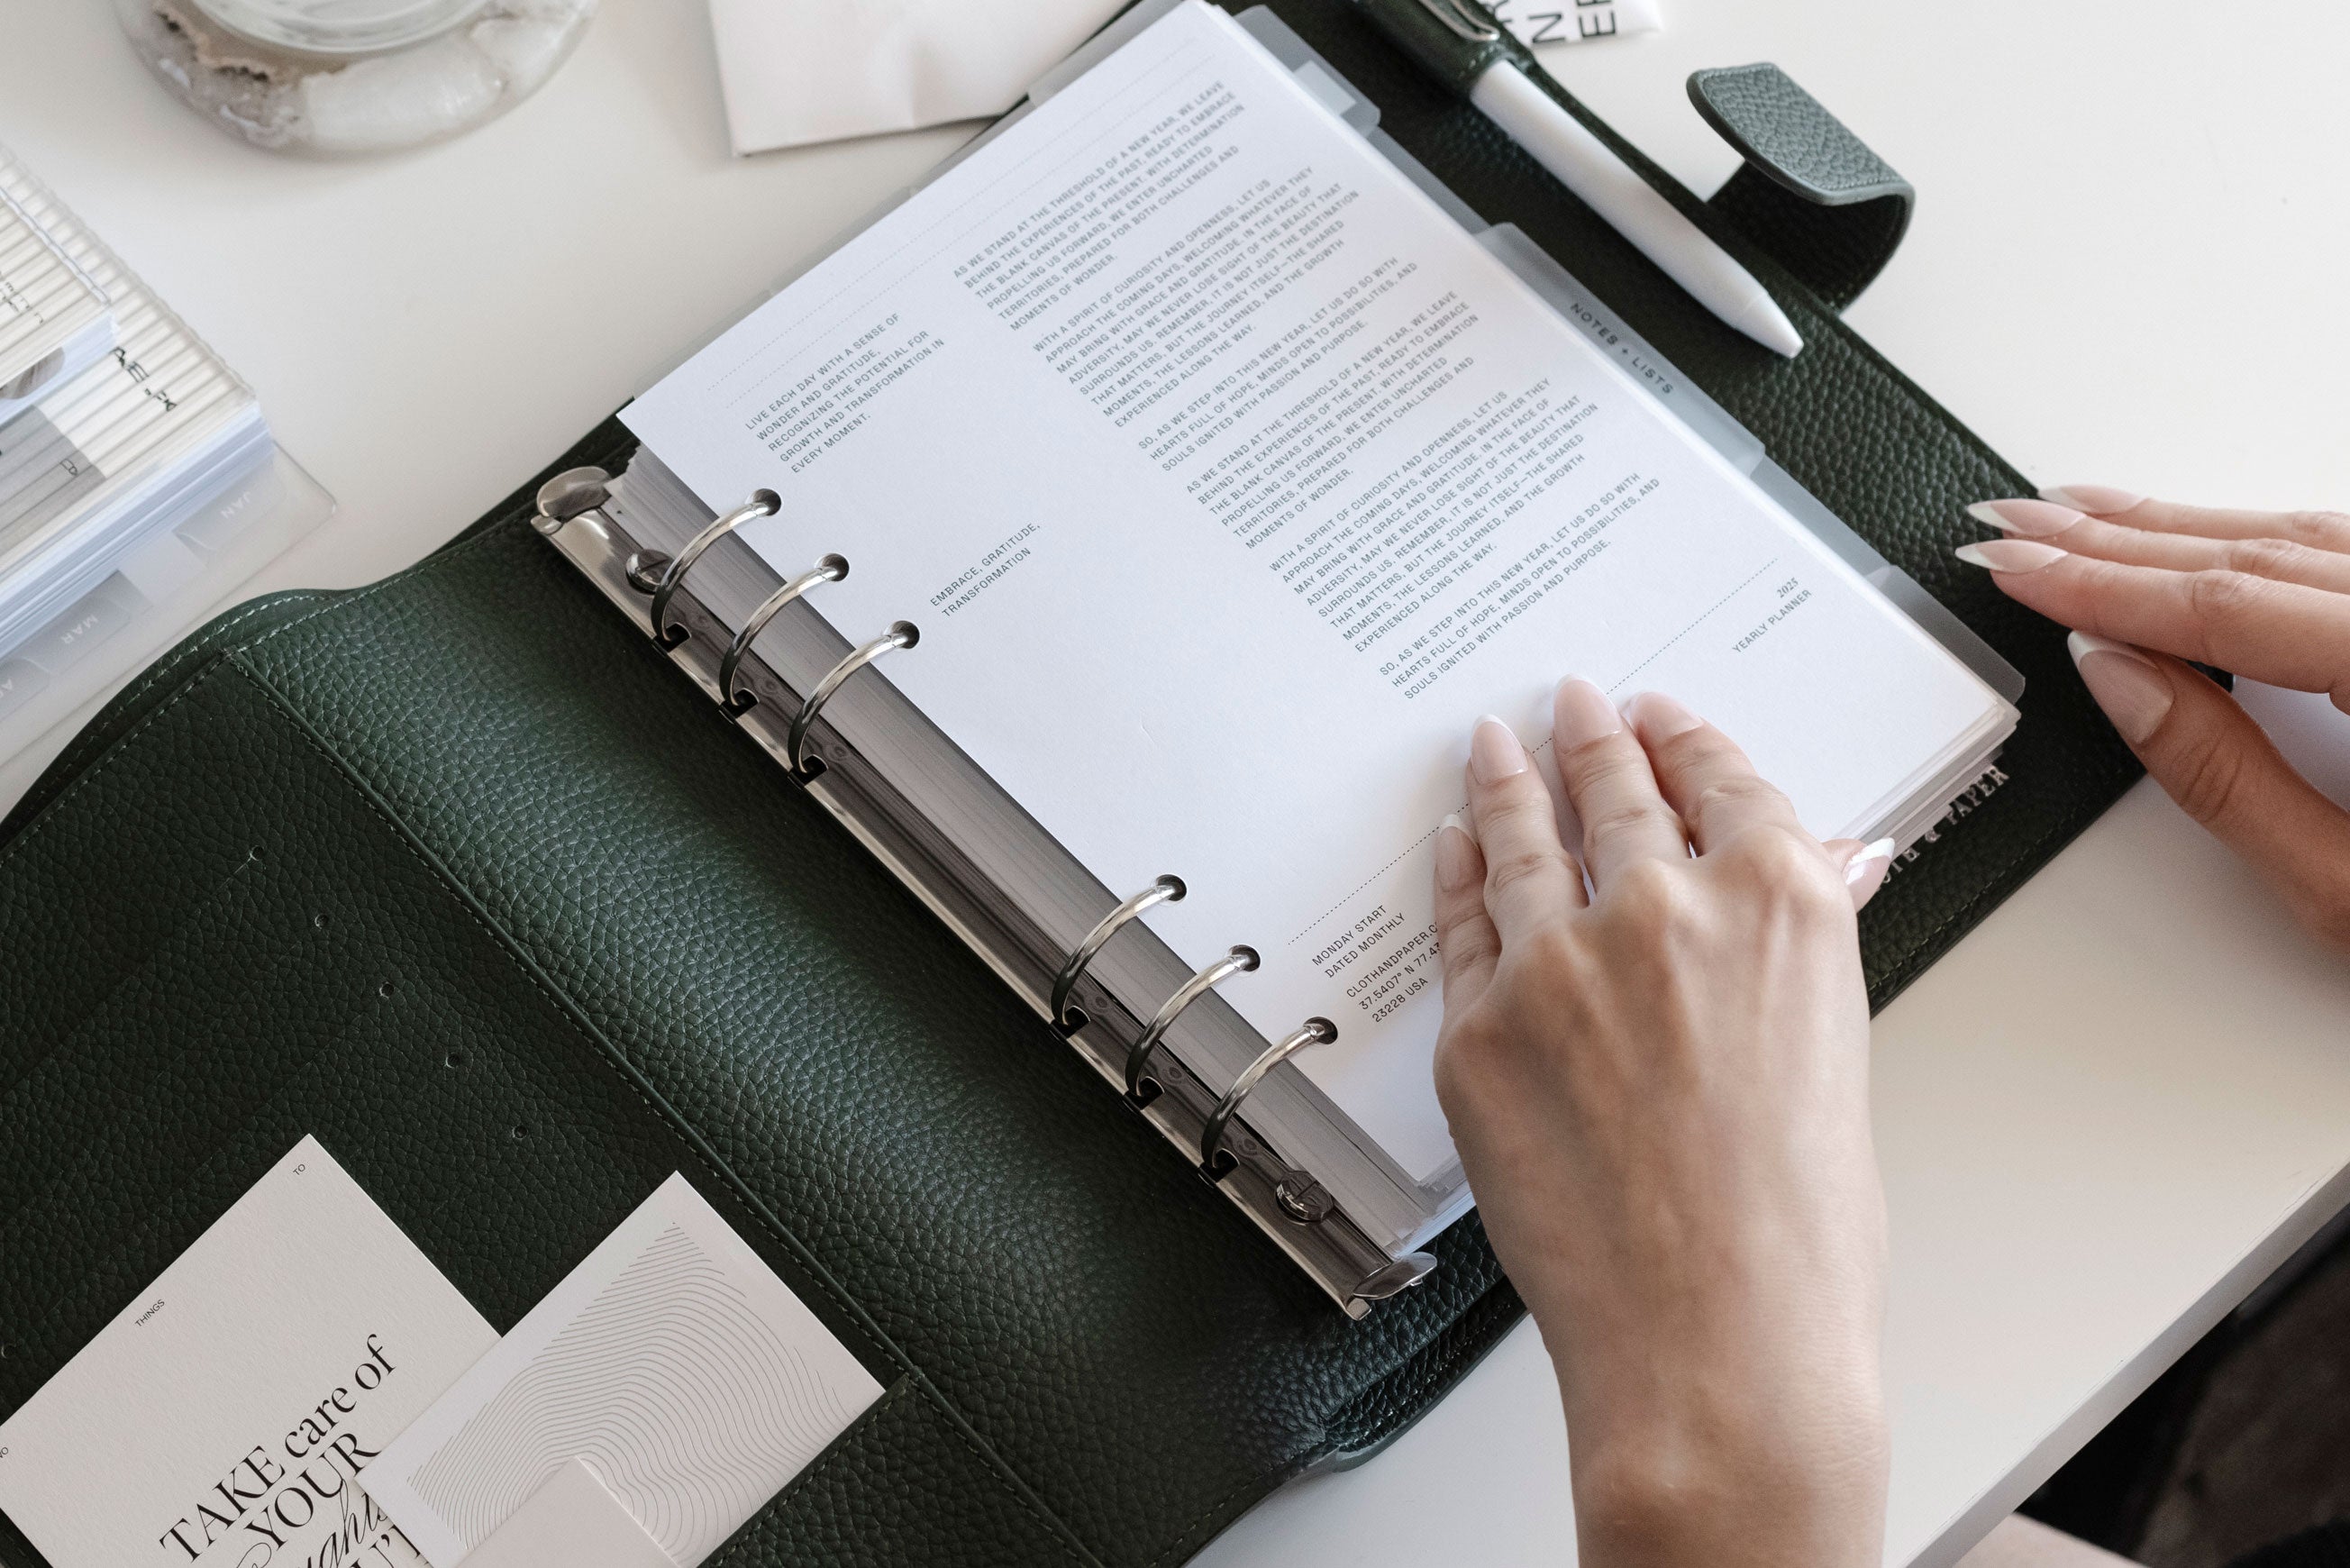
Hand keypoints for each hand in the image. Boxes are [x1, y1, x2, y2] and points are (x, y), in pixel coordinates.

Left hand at [1431, 682, 1893, 1567]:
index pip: (1724, 781)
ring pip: (1525, 838)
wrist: (1718, 1342)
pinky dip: (1455, 873)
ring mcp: (1558, 961)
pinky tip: (1452, 843)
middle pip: (1618, 790)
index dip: (1685, 740)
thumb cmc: (1800, 1233)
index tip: (1662, 719)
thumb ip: (1806, 940)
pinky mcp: (1477, 1026)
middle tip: (1573, 702)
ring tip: (1494, 742)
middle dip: (1592, 738)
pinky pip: (1461, 926)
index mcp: (1780, 901)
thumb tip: (1819, 865)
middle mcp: (1666, 907)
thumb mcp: (1837, 1058)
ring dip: (1508, 779)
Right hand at [1958, 487, 2349, 951]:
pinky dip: (2249, 540)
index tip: (2015, 569)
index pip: (2227, 608)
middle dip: (2114, 544)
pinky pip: (2334, 552)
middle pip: (2255, 558)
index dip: (2104, 588)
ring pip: (2296, 539)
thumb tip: (2120, 678)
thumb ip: (2229, 779)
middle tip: (2012, 527)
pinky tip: (2188, 535)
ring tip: (2073, 516)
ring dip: (2170, 529)